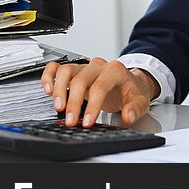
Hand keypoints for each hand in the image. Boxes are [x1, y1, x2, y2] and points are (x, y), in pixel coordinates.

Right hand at [40, 58, 159, 127]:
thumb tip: (128, 116)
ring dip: (59, 90)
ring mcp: (85, 67)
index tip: (87, 121)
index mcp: (115, 70)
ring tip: (58, 107)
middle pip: (80, 80)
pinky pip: (57, 67)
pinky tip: (47, 90)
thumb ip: (135, 109)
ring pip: (66, 71)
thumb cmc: (132, 91)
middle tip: (70, 120)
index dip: (92, 105)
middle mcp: (98, 66)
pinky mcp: (75, 70)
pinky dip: (49, 76)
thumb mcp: (140, 100)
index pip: (100, 86)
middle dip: (73, 102)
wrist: (130, 82)